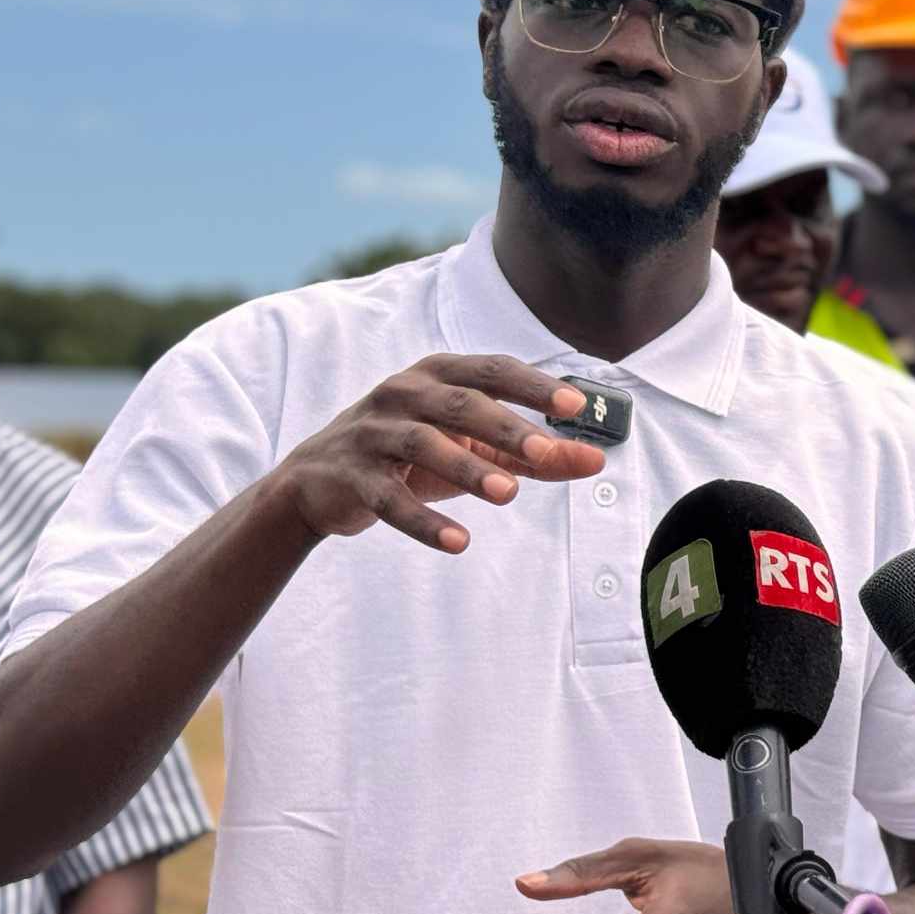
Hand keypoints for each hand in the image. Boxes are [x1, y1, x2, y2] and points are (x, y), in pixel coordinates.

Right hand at [271, 353, 604, 552]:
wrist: (317, 483)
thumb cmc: (410, 456)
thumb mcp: (471, 448)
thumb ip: (533, 455)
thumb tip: (597, 461)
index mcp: (436, 374)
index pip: (492, 371)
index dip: (533, 385)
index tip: (576, 404)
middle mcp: (402, 393)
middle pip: (459, 403)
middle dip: (505, 426)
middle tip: (546, 451)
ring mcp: (373, 433)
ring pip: (424, 445)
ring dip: (467, 469)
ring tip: (508, 494)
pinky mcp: (352, 477)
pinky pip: (389, 499)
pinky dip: (424, 521)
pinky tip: (459, 542)